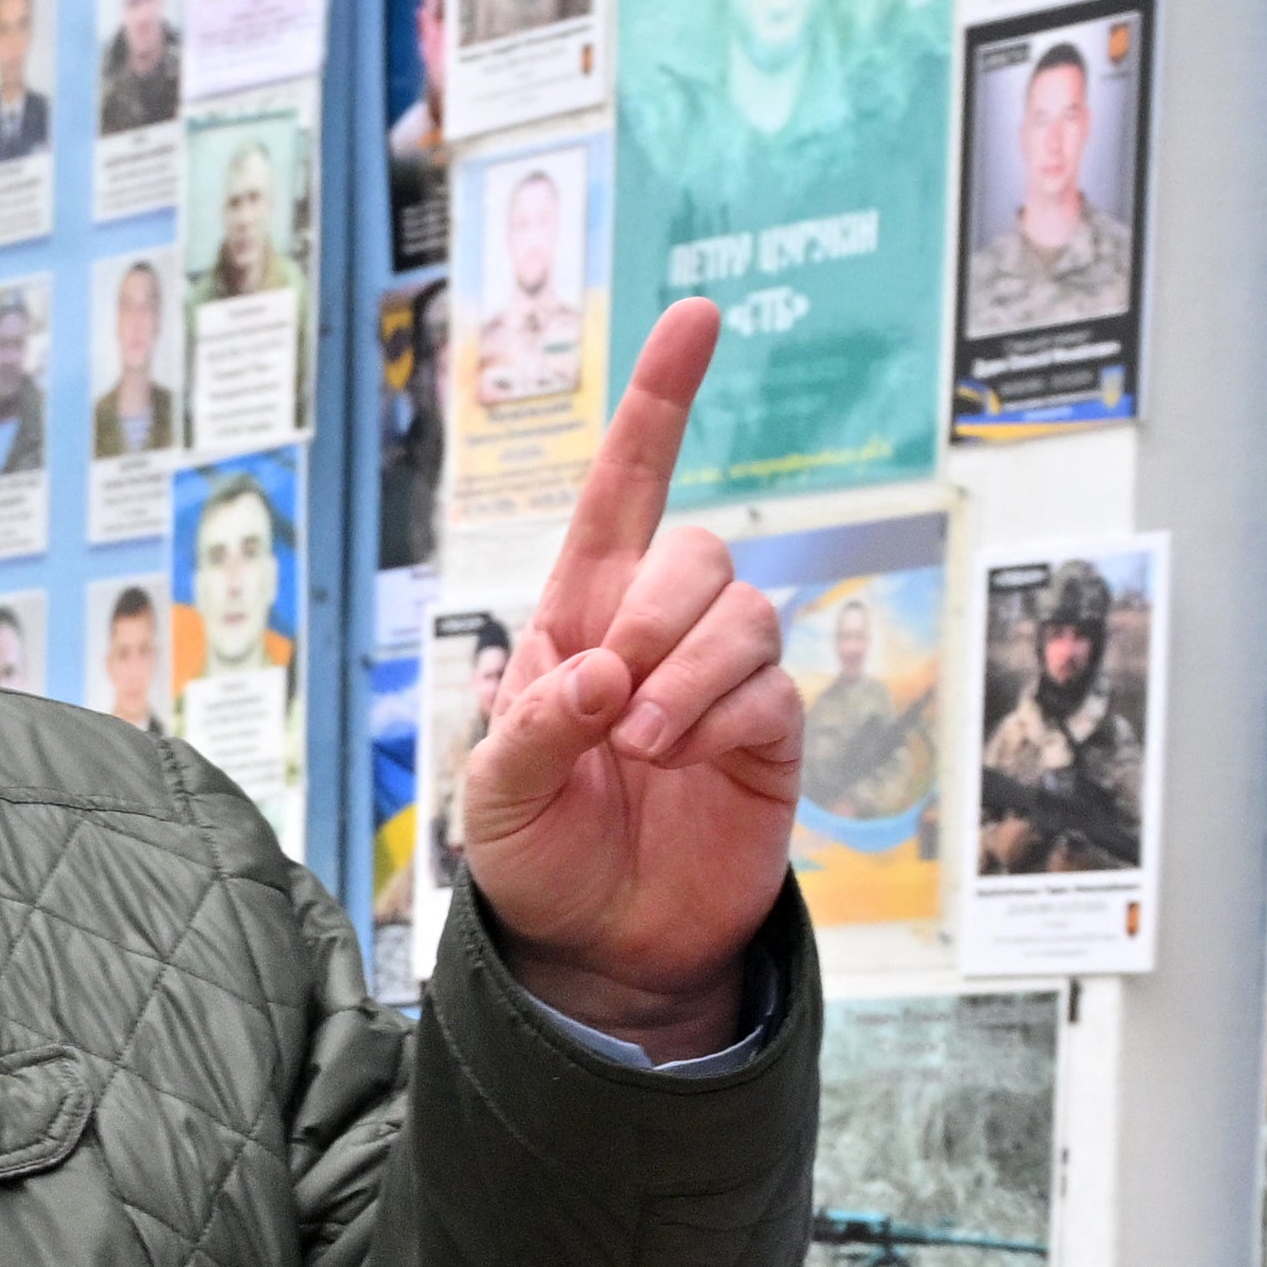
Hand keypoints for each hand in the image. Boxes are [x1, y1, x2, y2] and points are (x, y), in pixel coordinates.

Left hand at [454, 303, 796, 1057]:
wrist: (602, 949)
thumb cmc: (538, 858)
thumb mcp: (496, 795)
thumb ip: (534, 727)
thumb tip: (602, 676)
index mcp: (580, 616)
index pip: (627, 487)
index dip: (660, 402)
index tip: (695, 317)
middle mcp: (657, 632)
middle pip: (698, 547)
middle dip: (657, 611)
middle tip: (618, 697)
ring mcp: (720, 680)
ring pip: (742, 610)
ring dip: (689, 669)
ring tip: (646, 746)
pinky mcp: (767, 734)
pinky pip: (771, 685)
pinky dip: (722, 716)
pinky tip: (685, 762)